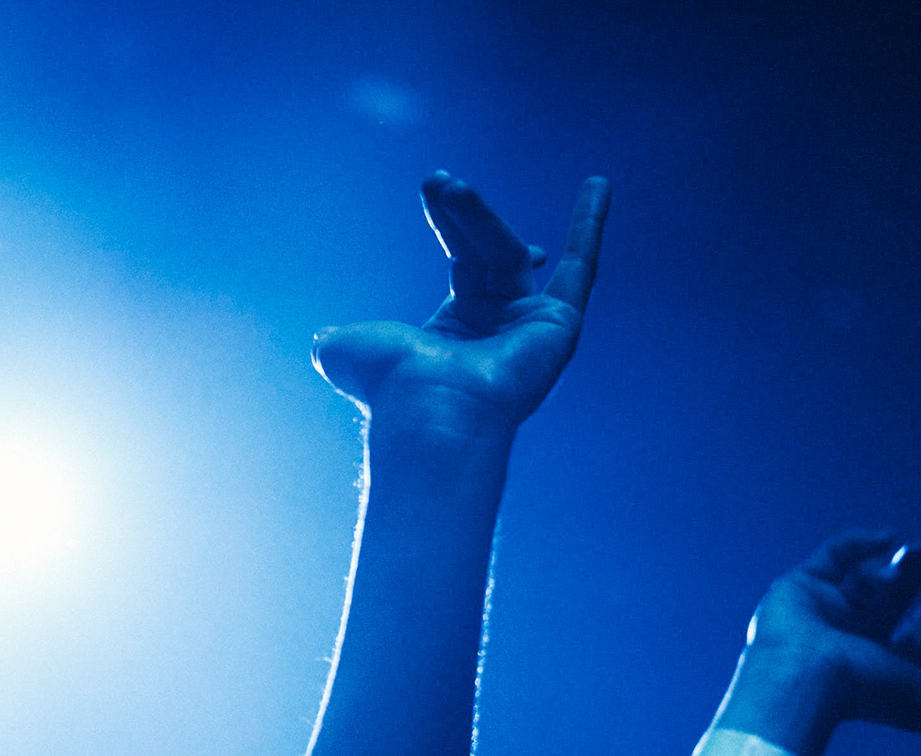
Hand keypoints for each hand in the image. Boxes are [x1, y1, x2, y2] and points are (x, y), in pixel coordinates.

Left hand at [311, 173, 610, 445]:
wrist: (429, 411)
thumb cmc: (389, 387)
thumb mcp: (346, 351)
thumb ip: (335, 339)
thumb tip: (321, 342)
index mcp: (457, 333)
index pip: (462, 261)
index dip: (449, 221)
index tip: (433, 183)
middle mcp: (499, 330)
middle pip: (486, 252)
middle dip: (460, 215)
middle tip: (436, 179)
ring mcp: (533, 329)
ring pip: (512, 254)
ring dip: (482, 218)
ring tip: (454, 187)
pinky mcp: (561, 326)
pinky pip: (582, 268)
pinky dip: (592, 225)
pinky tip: (599, 184)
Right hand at [716, 531, 920, 755]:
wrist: (800, 676)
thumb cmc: (861, 691)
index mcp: (883, 662)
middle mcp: (854, 637)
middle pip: (896, 595)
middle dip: (916, 571)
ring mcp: (826, 610)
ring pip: (866, 576)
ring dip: (892, 566)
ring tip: (908, 555)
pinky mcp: (801, 586)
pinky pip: (835, 554)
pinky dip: (860, 542)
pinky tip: (886, 538)